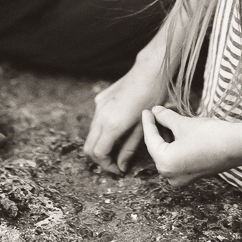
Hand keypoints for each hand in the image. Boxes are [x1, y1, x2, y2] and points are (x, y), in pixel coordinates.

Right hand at [84, 52, 169, 174]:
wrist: (150, 71)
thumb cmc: (152, 99)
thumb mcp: (143, 128)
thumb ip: (129, 149)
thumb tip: (121, 167)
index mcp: (111, 125)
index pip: (98, 153)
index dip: (107, 165)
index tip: (118, 170)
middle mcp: (100, 115)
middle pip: (89, 146)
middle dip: (100, 158)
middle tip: (116, 163)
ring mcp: (98, 106)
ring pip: (92, 133)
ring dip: (102, 144)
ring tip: (120, 147)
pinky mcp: (101, 99)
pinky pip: (97, 120)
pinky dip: (103, 129)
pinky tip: (120, 127)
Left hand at [141, 106, 241, 186]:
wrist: (238, 146)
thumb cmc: (210, 135)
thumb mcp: (183, 124)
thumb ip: (166, 118)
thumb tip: (156, 111)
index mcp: (165, 164)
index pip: (151, 140)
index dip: (148, 123)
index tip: (146, 110)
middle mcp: (170, 176)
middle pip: (158, 148)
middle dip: (158, 129)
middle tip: (157, 112)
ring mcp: (181, 178)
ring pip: (167, 154)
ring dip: (167, 137)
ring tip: (167, 118)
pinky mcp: (192, 176)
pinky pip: (177, 159)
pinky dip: (175, 146)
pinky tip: (176, 131)